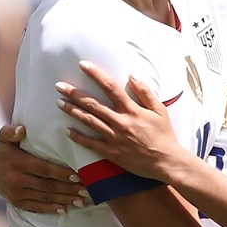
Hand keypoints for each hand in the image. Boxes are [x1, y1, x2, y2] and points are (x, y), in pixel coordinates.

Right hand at [0, 124, 87, 213]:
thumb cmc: (2, 149)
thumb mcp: (3, 137)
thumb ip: (11, 131)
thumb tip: (22, 129)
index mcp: (18, 163)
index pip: (44, 169)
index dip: (61, 173)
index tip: (78, 175)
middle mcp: (17, 180)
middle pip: (48, 185)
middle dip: (69, 188)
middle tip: (87, 189)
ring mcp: (16, 193)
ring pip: (45, 198)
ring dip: (64, 200)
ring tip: (82, 200)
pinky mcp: (17, 202)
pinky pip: (36, 207)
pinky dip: (51, 209)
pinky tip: (65, 209)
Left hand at [55, 60, 183, 180]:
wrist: (166, 162)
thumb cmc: (164, 135)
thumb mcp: (160, 110)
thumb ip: (145, 93)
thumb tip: (132, 76)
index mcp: (132, 110)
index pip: (110, 87)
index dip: (95, 74)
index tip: (82, 65)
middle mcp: (121, 122)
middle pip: (93, 104)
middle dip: (74, 93)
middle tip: (59, 85)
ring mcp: (115, 138)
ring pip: (89, 121)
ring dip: (72, 111)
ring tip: (59, 103)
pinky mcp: (112, 153)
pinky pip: (91, 144)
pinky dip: (78, 137)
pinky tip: (67, 131)